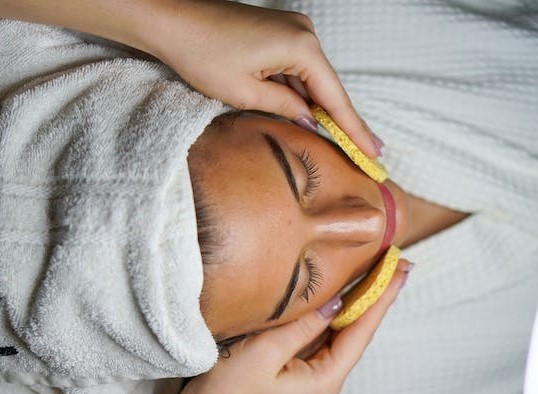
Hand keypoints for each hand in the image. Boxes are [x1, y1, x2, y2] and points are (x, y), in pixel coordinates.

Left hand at [143, 0, 381, 157]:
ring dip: (322, 109)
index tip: (373, 150)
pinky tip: (312, 116)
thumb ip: (285, 107)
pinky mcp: (278, 34)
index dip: (354, 128)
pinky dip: (303, 94)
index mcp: (301, 47)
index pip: (335, 97)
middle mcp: (303, 34)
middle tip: (367, 150)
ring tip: (346, 140)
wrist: (171, 19)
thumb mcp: (246, 93)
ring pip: (312, 80)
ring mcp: (292, 31)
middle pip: (329, 87)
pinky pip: (297, 70)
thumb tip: (310, 119)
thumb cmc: (202, 54)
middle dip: (344, 122)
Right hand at [177, 259, 411, 393]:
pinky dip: (333, 308)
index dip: (383, 297)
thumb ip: (303, 326)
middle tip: (398, 263)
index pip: (362, 330)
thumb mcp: (265, 352)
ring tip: (379, 271)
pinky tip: (341, 291)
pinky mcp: (295, 360)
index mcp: (324, 378)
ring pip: (341, 327)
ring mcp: (310, 367)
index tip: (401, 270)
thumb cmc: (229, 389)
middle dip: (378, 295)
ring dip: (359, 299)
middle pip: (358, 328)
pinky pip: (321, 330)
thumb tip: (336, 301)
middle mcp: (324, 374)